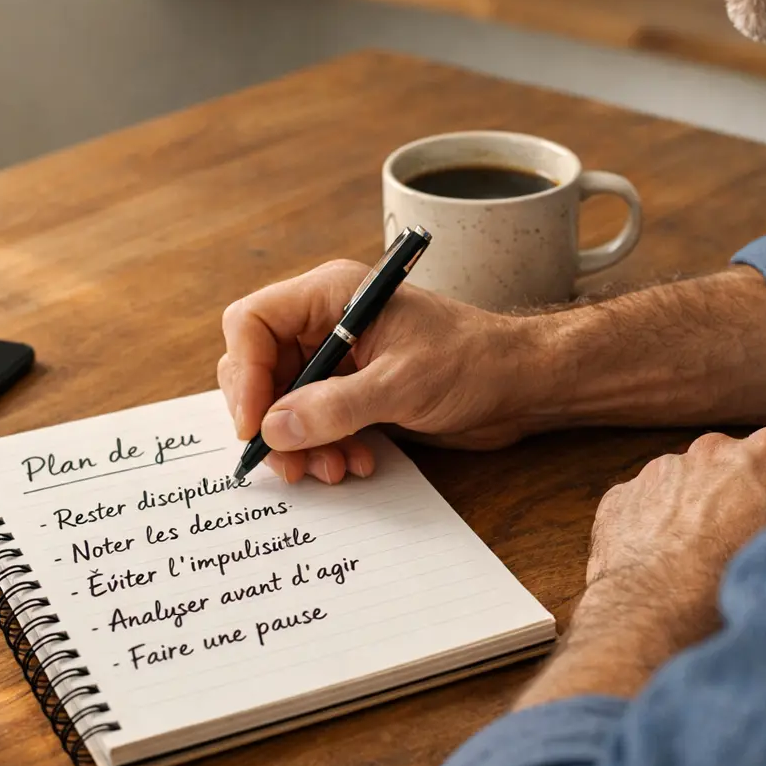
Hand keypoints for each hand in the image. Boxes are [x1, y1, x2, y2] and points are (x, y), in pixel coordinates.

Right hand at [217, 260, 543, 484]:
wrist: (521, 383)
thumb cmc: (473, 362)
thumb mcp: (402, 386)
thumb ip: (335, 408)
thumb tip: (274, 428)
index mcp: (331, 295)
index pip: (252, 323)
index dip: (244, 375)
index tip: (255, 425)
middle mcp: (326, 322)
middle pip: (260, 368)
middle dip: (271, 420)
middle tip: (289, 464)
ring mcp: (339, 358)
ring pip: (284, 402)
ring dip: (300, 444)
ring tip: (333, 470)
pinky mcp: (354, 390)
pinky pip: (314, 421)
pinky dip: (324, 447)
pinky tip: (356, 463)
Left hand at [516, 427, 765, 707]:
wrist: (652, 618)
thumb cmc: (729, 591)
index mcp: (762, 457)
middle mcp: (710, 450)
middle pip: (728, 464)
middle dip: (731, 493)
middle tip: (734, 542)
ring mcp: (659, 469)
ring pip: (683, 483)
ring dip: (689, 509)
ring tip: (692, 560)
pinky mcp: (620, 495)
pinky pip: (642, 504)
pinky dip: (650, 526)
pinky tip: (657, 563)